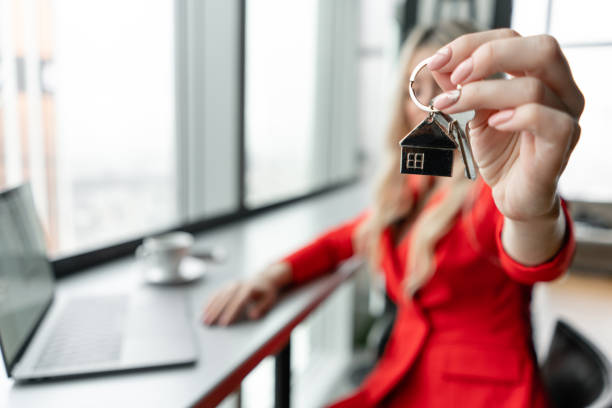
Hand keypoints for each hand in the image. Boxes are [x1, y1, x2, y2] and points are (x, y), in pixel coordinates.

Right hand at [201, 262, 290, 325]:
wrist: (264, 278)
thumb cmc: (266, 292)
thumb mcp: (269, 300)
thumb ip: (261, 308)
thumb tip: (253, 316)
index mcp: (249, 288)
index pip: (238, 302)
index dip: (230, 313)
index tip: (224, 324)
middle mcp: (238, 285)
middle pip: (225, 299)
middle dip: (216, 312)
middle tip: (208, 323)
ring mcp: (231, 284)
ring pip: (218, 296)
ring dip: (210, 308)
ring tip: (204, 319)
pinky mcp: (227, 286)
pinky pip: (216, 293)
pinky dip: (209, 301)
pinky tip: (204, 309)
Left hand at [428, 29, 583, 221]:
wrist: (511, 195)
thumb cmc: (499, 152)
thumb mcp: (473, 114)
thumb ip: (461, 87)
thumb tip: (438, 63)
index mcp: (541, 75)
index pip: (514, 39)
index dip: (473, 44)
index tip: (438, 60)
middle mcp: (562, 90)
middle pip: (541, 48)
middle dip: (490, 56)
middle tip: (454, 77)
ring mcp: (566, 117)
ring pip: (534, 87)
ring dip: (483, 93)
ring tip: (455, 105)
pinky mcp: (560, 145)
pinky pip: (547, 120)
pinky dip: (515, 117)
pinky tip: (492, 124)